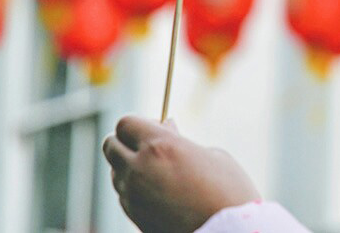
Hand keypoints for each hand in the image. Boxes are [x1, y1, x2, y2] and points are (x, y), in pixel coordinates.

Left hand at [102, 116, 260, 232]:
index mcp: (159, 146)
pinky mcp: (133, 216)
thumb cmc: (229, 192)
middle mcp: (138, 169)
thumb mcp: (212, 156)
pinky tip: (159, 190)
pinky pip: (124, 194)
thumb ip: (180, 140)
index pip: (126, 123)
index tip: (156, 127)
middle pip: (110, 145)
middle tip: (150, 145)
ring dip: (130, 165)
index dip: (139, 122)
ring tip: (159, 170)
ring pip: (115, 171)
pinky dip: (134, 187)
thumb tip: (166, 128)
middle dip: (126, 141)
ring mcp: (132, 196)